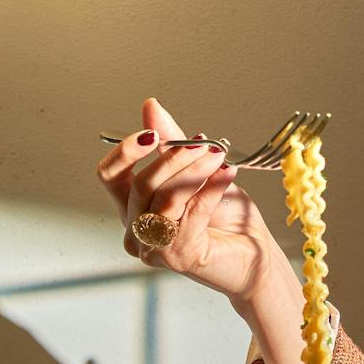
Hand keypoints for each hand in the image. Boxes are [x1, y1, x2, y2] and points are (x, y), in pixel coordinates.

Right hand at [96, 97, 305, 363]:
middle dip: (173, 158)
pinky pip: (191, 214)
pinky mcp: (179, 257)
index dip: (125, 151)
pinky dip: (211, 189)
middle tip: (201, 142)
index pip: (109, 175)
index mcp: (132, 206)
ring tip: (218, 155)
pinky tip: (228, 173)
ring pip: (165, 198)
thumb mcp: (195, 170)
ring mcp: (154, 248)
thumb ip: (170, 142)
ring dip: (195, 171)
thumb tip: (150, 106)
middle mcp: (136, 230)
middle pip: (141, 184)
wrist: (254, 255)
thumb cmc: (224, 216)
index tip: (152, 134)